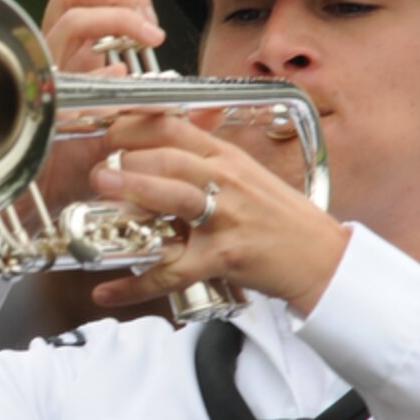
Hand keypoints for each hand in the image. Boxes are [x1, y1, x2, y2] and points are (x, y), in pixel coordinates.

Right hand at [35, 0, 169, 204]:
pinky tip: (122, 78)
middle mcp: (58, 57)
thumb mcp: (136, 134)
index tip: (153, 27)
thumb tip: (215, 109)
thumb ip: (173, 118)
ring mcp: (48, 70)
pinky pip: (67, 57)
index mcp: (75, 57)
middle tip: (148, 24)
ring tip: (147, 37)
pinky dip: (100, 60)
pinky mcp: (44, 93)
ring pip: (70, 13)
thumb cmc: (85, 169)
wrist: (49, 201)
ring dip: (116, 15)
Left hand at [87, 111, 350, 314]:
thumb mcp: (246, 176)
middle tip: (98, 170)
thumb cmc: (281, 219)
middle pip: (170, 158)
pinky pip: (173, 271)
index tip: (107, 132)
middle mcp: (226, 180)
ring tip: (101, 189)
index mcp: (227, 157)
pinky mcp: (224, 256)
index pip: (175, 128)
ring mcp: (226, 217)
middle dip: (128, 159)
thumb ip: (205, 163)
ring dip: (135, 190)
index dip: (136, 126)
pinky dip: (135, 285)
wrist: (321, 258)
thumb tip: (160, 153)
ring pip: (175, 198)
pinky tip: (107, 293)